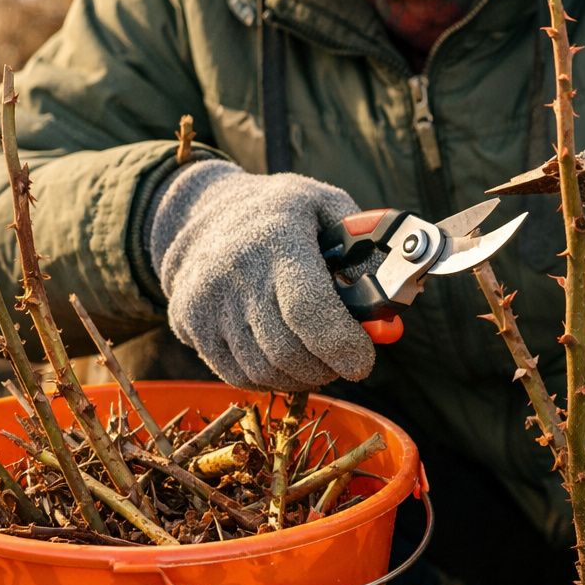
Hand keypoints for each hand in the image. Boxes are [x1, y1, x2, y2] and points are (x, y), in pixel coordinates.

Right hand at [147, 161, 376, 390]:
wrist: (203, 212)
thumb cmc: (281, 212)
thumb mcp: (327, 205)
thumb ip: (365, 246)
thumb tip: (395, 296)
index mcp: (278, 238)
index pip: (308, 309)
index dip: (341, 345)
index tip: (364, 362)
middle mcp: (235, 272)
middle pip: (286, 351)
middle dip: (327, 367)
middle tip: (347, 362)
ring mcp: (206, 301)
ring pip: (263, 371)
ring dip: (301, 377)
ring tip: (319, 360)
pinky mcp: (189, 323)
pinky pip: (237, 375)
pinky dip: (270, 378)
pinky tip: (286, 360)